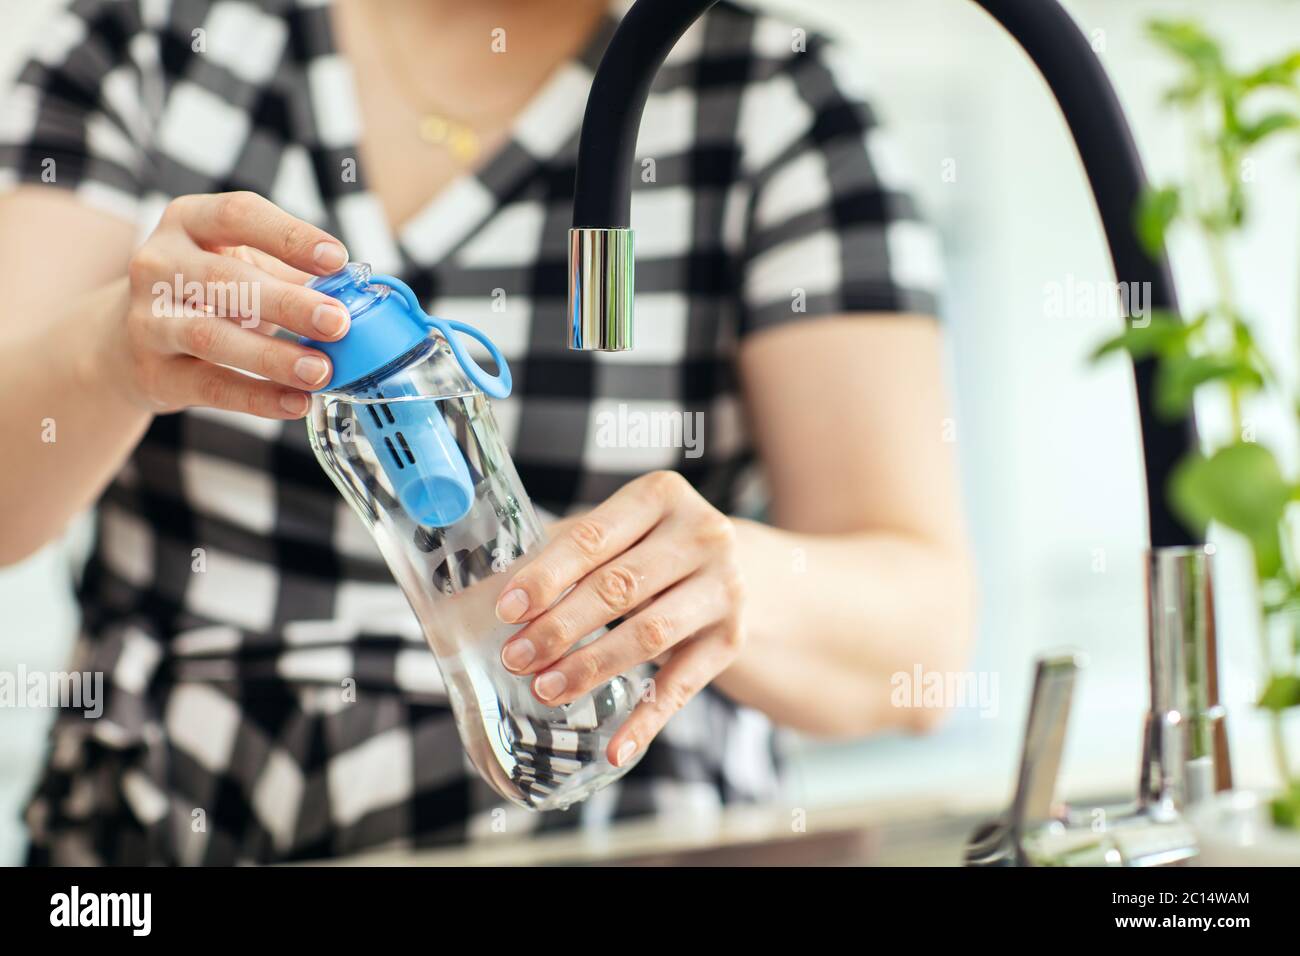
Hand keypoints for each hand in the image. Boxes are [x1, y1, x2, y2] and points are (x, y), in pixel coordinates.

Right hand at [104, 191, 351, 418]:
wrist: (126, 340)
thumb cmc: (204, 293)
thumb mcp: (238, 264)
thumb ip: (289, 273)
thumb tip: (353, 294)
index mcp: (187, 222)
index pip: (237, 214)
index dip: (290, 236)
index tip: (338, 259)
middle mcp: (158, 264)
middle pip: (225, 280)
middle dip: (287, 303)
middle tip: (337, 322)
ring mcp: (149, 320)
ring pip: (212, 336)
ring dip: (272, 356)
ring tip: (321, 370)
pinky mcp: (155, 372)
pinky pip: (211, 387)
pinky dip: (258, 398)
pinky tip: (296, 403)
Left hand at [495, 471, 746, 768]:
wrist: (735, 568)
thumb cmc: (648, 548)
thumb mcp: (615, 533)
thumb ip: (559, 554)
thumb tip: (475, 595)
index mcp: (661, 495)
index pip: (593, 538)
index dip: (546, 577)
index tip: (506, 611)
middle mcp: (703, 535)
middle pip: (619, 587)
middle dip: (560, 627)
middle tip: (515, 657)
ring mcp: (723, 588)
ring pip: (649, 633)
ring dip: (591, 666)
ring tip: (546, 688)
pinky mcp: (730, 639)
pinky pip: (682, 685)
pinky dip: (646, 720)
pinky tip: (614, 748)